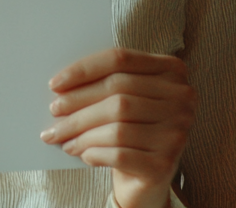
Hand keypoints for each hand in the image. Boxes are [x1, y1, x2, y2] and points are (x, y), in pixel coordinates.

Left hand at [41, 48, 194, 207]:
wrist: (150, 175)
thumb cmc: (134, 127)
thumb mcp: (126, 96)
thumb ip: (106, 82)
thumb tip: (61, 86)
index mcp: (172, 70)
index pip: (120, 60)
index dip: (84, 69)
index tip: (55, 84)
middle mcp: (182, 98)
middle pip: (117, 92)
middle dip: (78, 102)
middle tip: (54, 111)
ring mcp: (176, 131)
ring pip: (117, 125)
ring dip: (81, 131)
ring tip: (61, 136)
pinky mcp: (165, 163)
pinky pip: (119, 154)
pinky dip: (94, 152)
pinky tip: (82, 153)